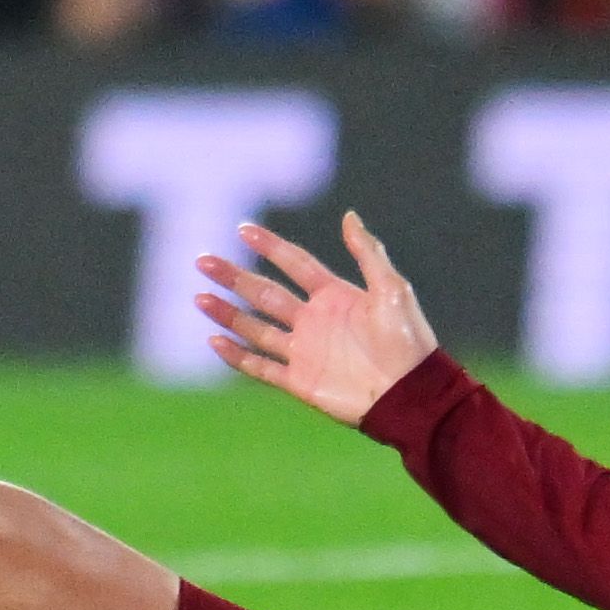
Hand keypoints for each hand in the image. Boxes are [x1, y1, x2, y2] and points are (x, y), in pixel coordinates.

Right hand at [200, 210, 438, 426]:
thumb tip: (349, 215)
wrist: (411, 394)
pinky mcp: (300, 381)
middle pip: (265, 293)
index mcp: (335, 296)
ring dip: (227, 312)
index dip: (270, 245)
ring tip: (199, 297)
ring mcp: (304, 351)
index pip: (295, 263)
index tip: (243, 228)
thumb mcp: (392, 289)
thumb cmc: (408, 340)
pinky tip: (214, 340)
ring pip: (255, 327)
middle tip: (203, 261)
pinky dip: (236, 355)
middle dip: (234, 276)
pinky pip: (261, 366)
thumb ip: (368, 252)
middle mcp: (314, 320)